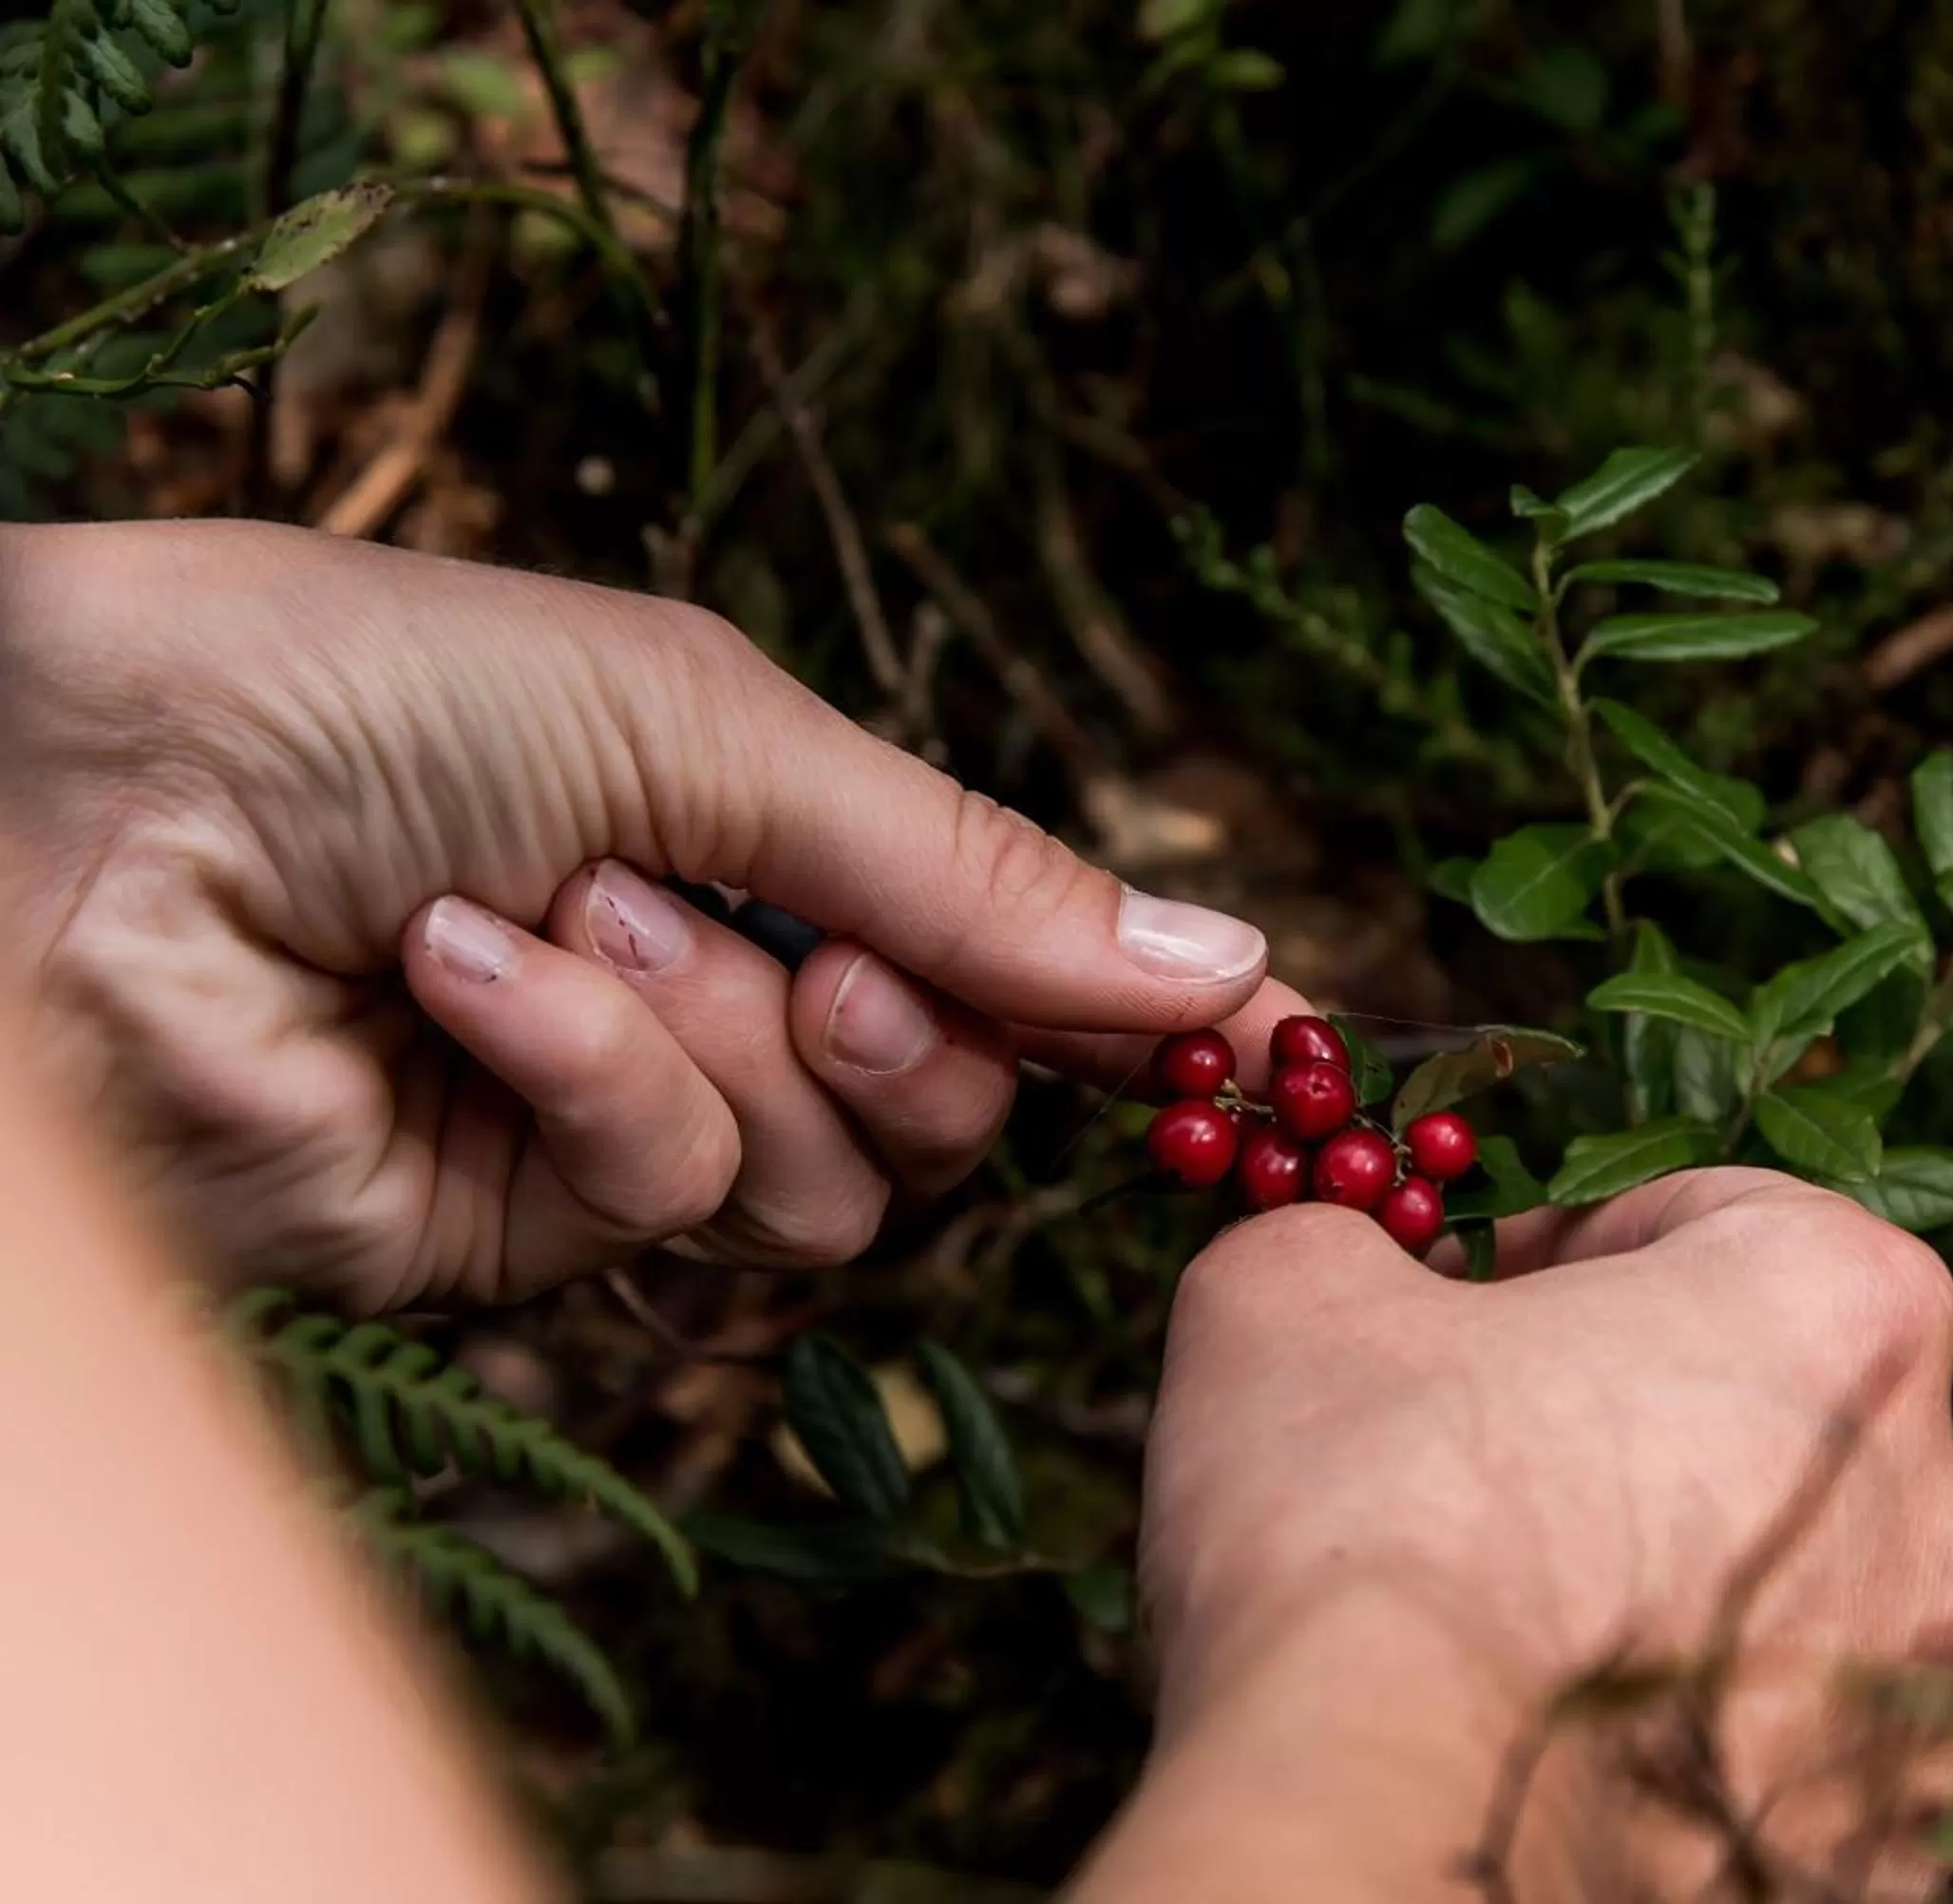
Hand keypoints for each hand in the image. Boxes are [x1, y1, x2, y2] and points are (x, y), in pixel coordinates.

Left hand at [0, 520, 1296, 1309]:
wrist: (92, 784)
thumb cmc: (387, 682)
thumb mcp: (721, 727)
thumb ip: (969, 870)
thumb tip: (1231, 966)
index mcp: (770, 855)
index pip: (1004, 970)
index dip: (1127, 1011)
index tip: (1265, 1040)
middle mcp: (715, 1004)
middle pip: (951, 1116)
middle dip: (911, 1031)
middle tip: (825, 953)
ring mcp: (611, 1128)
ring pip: (830, 1191)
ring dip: (718, 1038)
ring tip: (573, 911)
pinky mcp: (506, 1232)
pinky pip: (664, 1205)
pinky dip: (590, 1076)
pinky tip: (468, 970)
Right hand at [1082, 1169, 1952, 1903]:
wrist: (1382, 1835)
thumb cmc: (1370, 1528)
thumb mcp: (1294, 1293)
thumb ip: (1347, 1243)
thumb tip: (1342, 1262)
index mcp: (1847, 1311)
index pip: (1717, 1220)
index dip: (1569, 1249)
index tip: (1469, 1311)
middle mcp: (1936, 1505)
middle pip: (1778, 1415)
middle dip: (1639, 1422)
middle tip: (1478, 1464)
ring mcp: (1924, 1704)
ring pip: (1789, 1602)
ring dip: (1674, 1592)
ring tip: (1511, 1630)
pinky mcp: (1878, 1858)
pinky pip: (1785, 1765)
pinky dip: (1691, 1751)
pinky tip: (1559, 1752)